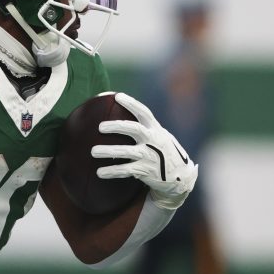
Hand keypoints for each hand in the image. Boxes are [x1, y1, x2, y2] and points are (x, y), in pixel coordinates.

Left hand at [93, 92, 198, 209]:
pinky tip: (99, 173)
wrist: (180, 176)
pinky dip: (112, 171)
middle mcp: (153, 140)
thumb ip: (145, 128)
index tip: (118, 96)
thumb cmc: (163, 152)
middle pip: (134, 129)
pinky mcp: (146, 170)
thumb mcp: (159, 136)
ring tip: (93, 151)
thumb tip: (121, 116)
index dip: (131, 103)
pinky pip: (126, 170)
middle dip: (117, 127)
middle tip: (100, 127)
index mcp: (155, 130)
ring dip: (109, 151)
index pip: (144, 113)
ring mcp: (150, 156)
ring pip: (127, 152)